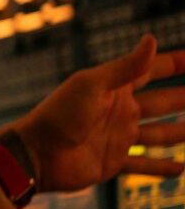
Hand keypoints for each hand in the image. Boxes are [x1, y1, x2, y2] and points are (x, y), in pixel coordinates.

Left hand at [7, 35, 184, 192]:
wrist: (36, 154)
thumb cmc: (59, 114)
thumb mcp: (91, 86)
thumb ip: (124, 68)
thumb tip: (151, 40)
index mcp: (112, 88)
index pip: (150, 70)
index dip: (174, 63)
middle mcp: (119, 111)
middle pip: (161, 103)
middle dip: (184, 98)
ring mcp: (117, 137)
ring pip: (159, 134)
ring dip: (180, 132)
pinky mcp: (114, 162)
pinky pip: (144, 165)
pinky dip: (163, 167)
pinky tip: (181, 169)